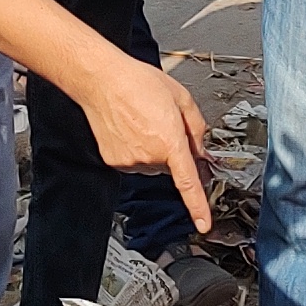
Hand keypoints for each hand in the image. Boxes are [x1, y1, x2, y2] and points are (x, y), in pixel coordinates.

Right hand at [78, 56, 214, 231]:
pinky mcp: (114, 161)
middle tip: (162, 123)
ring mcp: (129, 161)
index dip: (198, 207)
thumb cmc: (137, 82)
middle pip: (171, 165)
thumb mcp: (181, 97)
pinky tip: (130, 129)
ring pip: (152, 165)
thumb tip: (199, 149)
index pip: (188, 183)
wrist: (101, 80)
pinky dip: (136, 150)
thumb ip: (197, 127)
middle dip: (172, 149)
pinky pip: (135, 162)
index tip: (203, 224)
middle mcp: (149, 156)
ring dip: (153, 149)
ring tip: (142, 121)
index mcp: (169, 141)